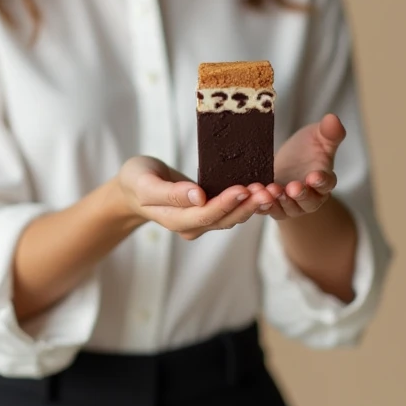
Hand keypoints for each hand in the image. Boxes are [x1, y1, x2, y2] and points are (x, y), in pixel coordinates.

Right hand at [117, 156, 269, 238]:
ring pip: (233, 216)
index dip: (226, 203)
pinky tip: (264, 189)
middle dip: (248, 206)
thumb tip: (197, 197)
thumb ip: (169, 192)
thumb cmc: (137, 181)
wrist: (134, 186)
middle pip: (225, 219)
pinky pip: (233, 209)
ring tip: (271, 189)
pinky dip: (249, 201)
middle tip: (267, 190)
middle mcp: (192, 225)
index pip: (205, 215)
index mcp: (175, 219)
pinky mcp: (210, 209)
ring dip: (253, 205)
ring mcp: (202, 219)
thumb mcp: (145, 183)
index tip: (243, 188)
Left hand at [179, 113, 346, 235]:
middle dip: (300, 195)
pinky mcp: (271, 206)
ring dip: (278, 201)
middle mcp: (309, 198)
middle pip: (308, 201)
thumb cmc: (307, 150)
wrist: (288, 164)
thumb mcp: (318, 138)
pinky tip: (252, 193)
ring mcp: (290, 205)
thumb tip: (333, 119)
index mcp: (323, 181)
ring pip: (286, 207)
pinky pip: (265, 208)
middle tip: (292, 188)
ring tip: (270, 190)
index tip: (315, 176)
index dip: (321, 181)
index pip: (326, 183)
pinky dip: (260, 203)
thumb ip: (328, 132)